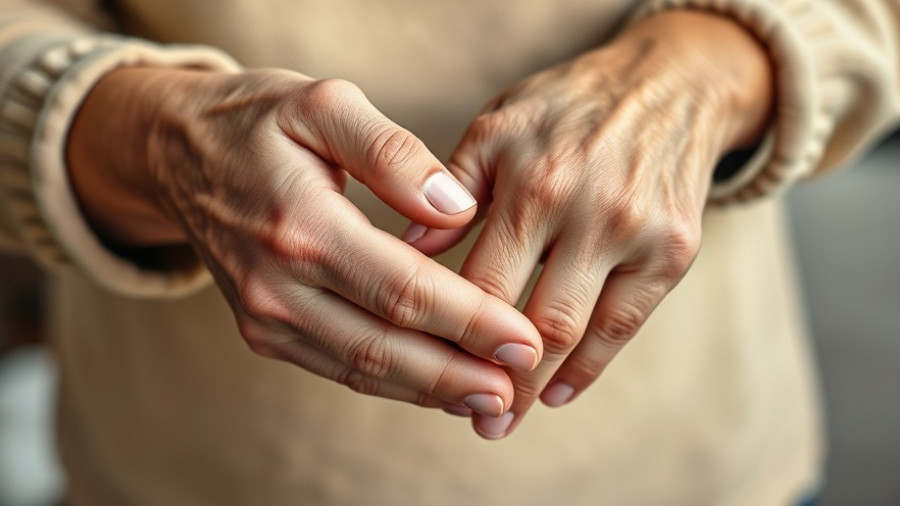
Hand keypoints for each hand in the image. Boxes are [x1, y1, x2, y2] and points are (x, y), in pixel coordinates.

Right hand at [67, 68, 543, 415]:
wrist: (176, 153)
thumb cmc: (257, 121)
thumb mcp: (324, 104)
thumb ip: (392, 153)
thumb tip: (456, 208)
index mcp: (299, 226)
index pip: (403, 290)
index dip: (470, 321)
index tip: (526, 340)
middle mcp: (276, 285)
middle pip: (385, 346)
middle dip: (460, 372)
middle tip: (519, 384)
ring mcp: (265, 316)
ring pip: (363, 370)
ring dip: (430, 390)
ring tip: (491, 396)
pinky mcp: (264, 331)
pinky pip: (338, 368)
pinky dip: (393, 383)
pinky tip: (436, 385)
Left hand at [405, 11, 772, 436]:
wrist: (667, 87)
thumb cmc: (565, 108)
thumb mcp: (497, 125)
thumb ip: (450, 189)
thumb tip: (400, 250)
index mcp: (531, 180)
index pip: (480, 283)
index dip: (450, 336)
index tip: (427, 370)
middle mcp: (586, 209)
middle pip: (530, 321)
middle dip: (495, 380)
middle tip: (472, 420)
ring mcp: (635, 233)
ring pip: (577, 332)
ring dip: (537, 386)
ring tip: (505, 418)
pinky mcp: (674, 251)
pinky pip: (626, 326)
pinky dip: (590, 368)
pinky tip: (558, 393)